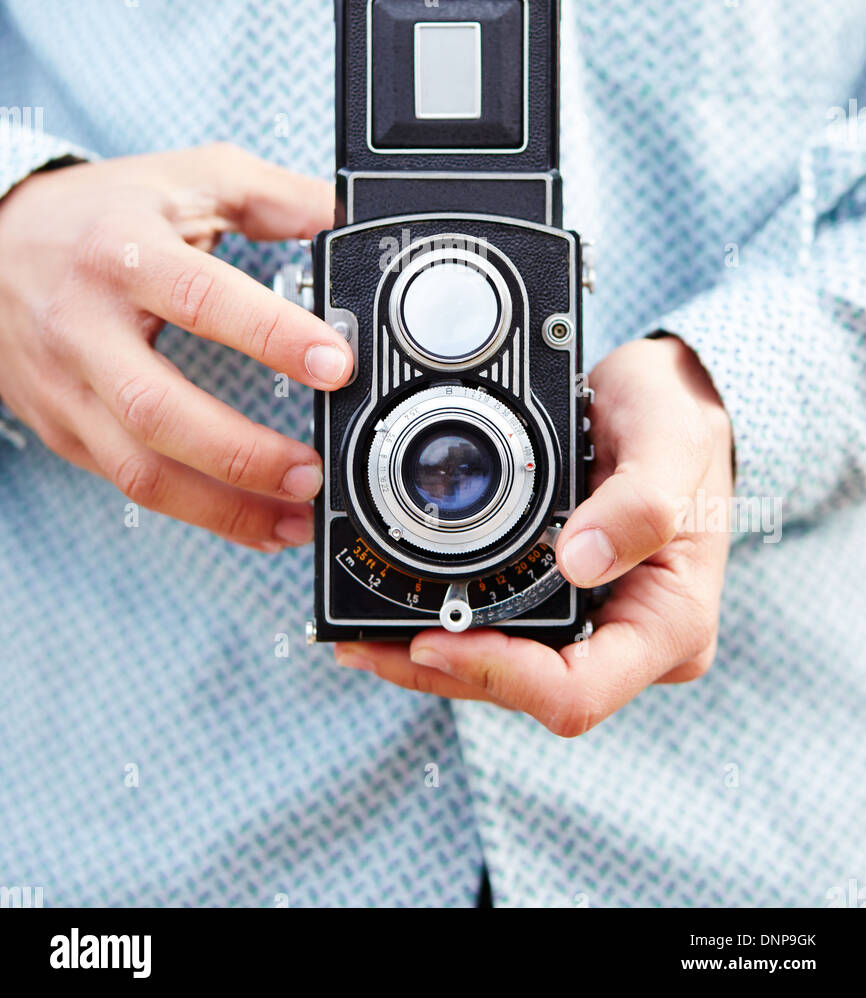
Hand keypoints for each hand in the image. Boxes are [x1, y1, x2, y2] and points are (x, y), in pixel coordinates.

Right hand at [0, 143, 352, 550]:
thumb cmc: (100, 212)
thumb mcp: (189, 179)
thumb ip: (278, 197)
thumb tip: (352, 220)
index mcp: (125, 252)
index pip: (202, 298)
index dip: (273, 336)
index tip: (336, 364)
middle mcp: (86, 325)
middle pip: (157, 410)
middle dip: (243, 454)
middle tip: (314, 472)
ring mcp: (66, 387)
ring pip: (139, 470)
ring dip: (224, 508)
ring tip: (297, 517)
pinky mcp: (62, 429)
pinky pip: (129, 484)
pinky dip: (196, 512)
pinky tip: (252, 519)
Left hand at [335, 336, 733, 735]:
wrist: (672, 398)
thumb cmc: (679, 418)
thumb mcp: (670, 441)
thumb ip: (641, 502)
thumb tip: (579, 560)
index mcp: (670, 624)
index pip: (576, 693)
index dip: (496, 675)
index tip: (430, 640)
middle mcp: (632, 643)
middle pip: (523, 692)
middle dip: (442, 671)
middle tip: (358, 640)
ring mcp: (596, 628)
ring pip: (502, 673)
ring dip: (432, 658)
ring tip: (356, 629)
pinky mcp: (566, 606)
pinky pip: (500, 634)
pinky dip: (448, 626)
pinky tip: (399, 608)